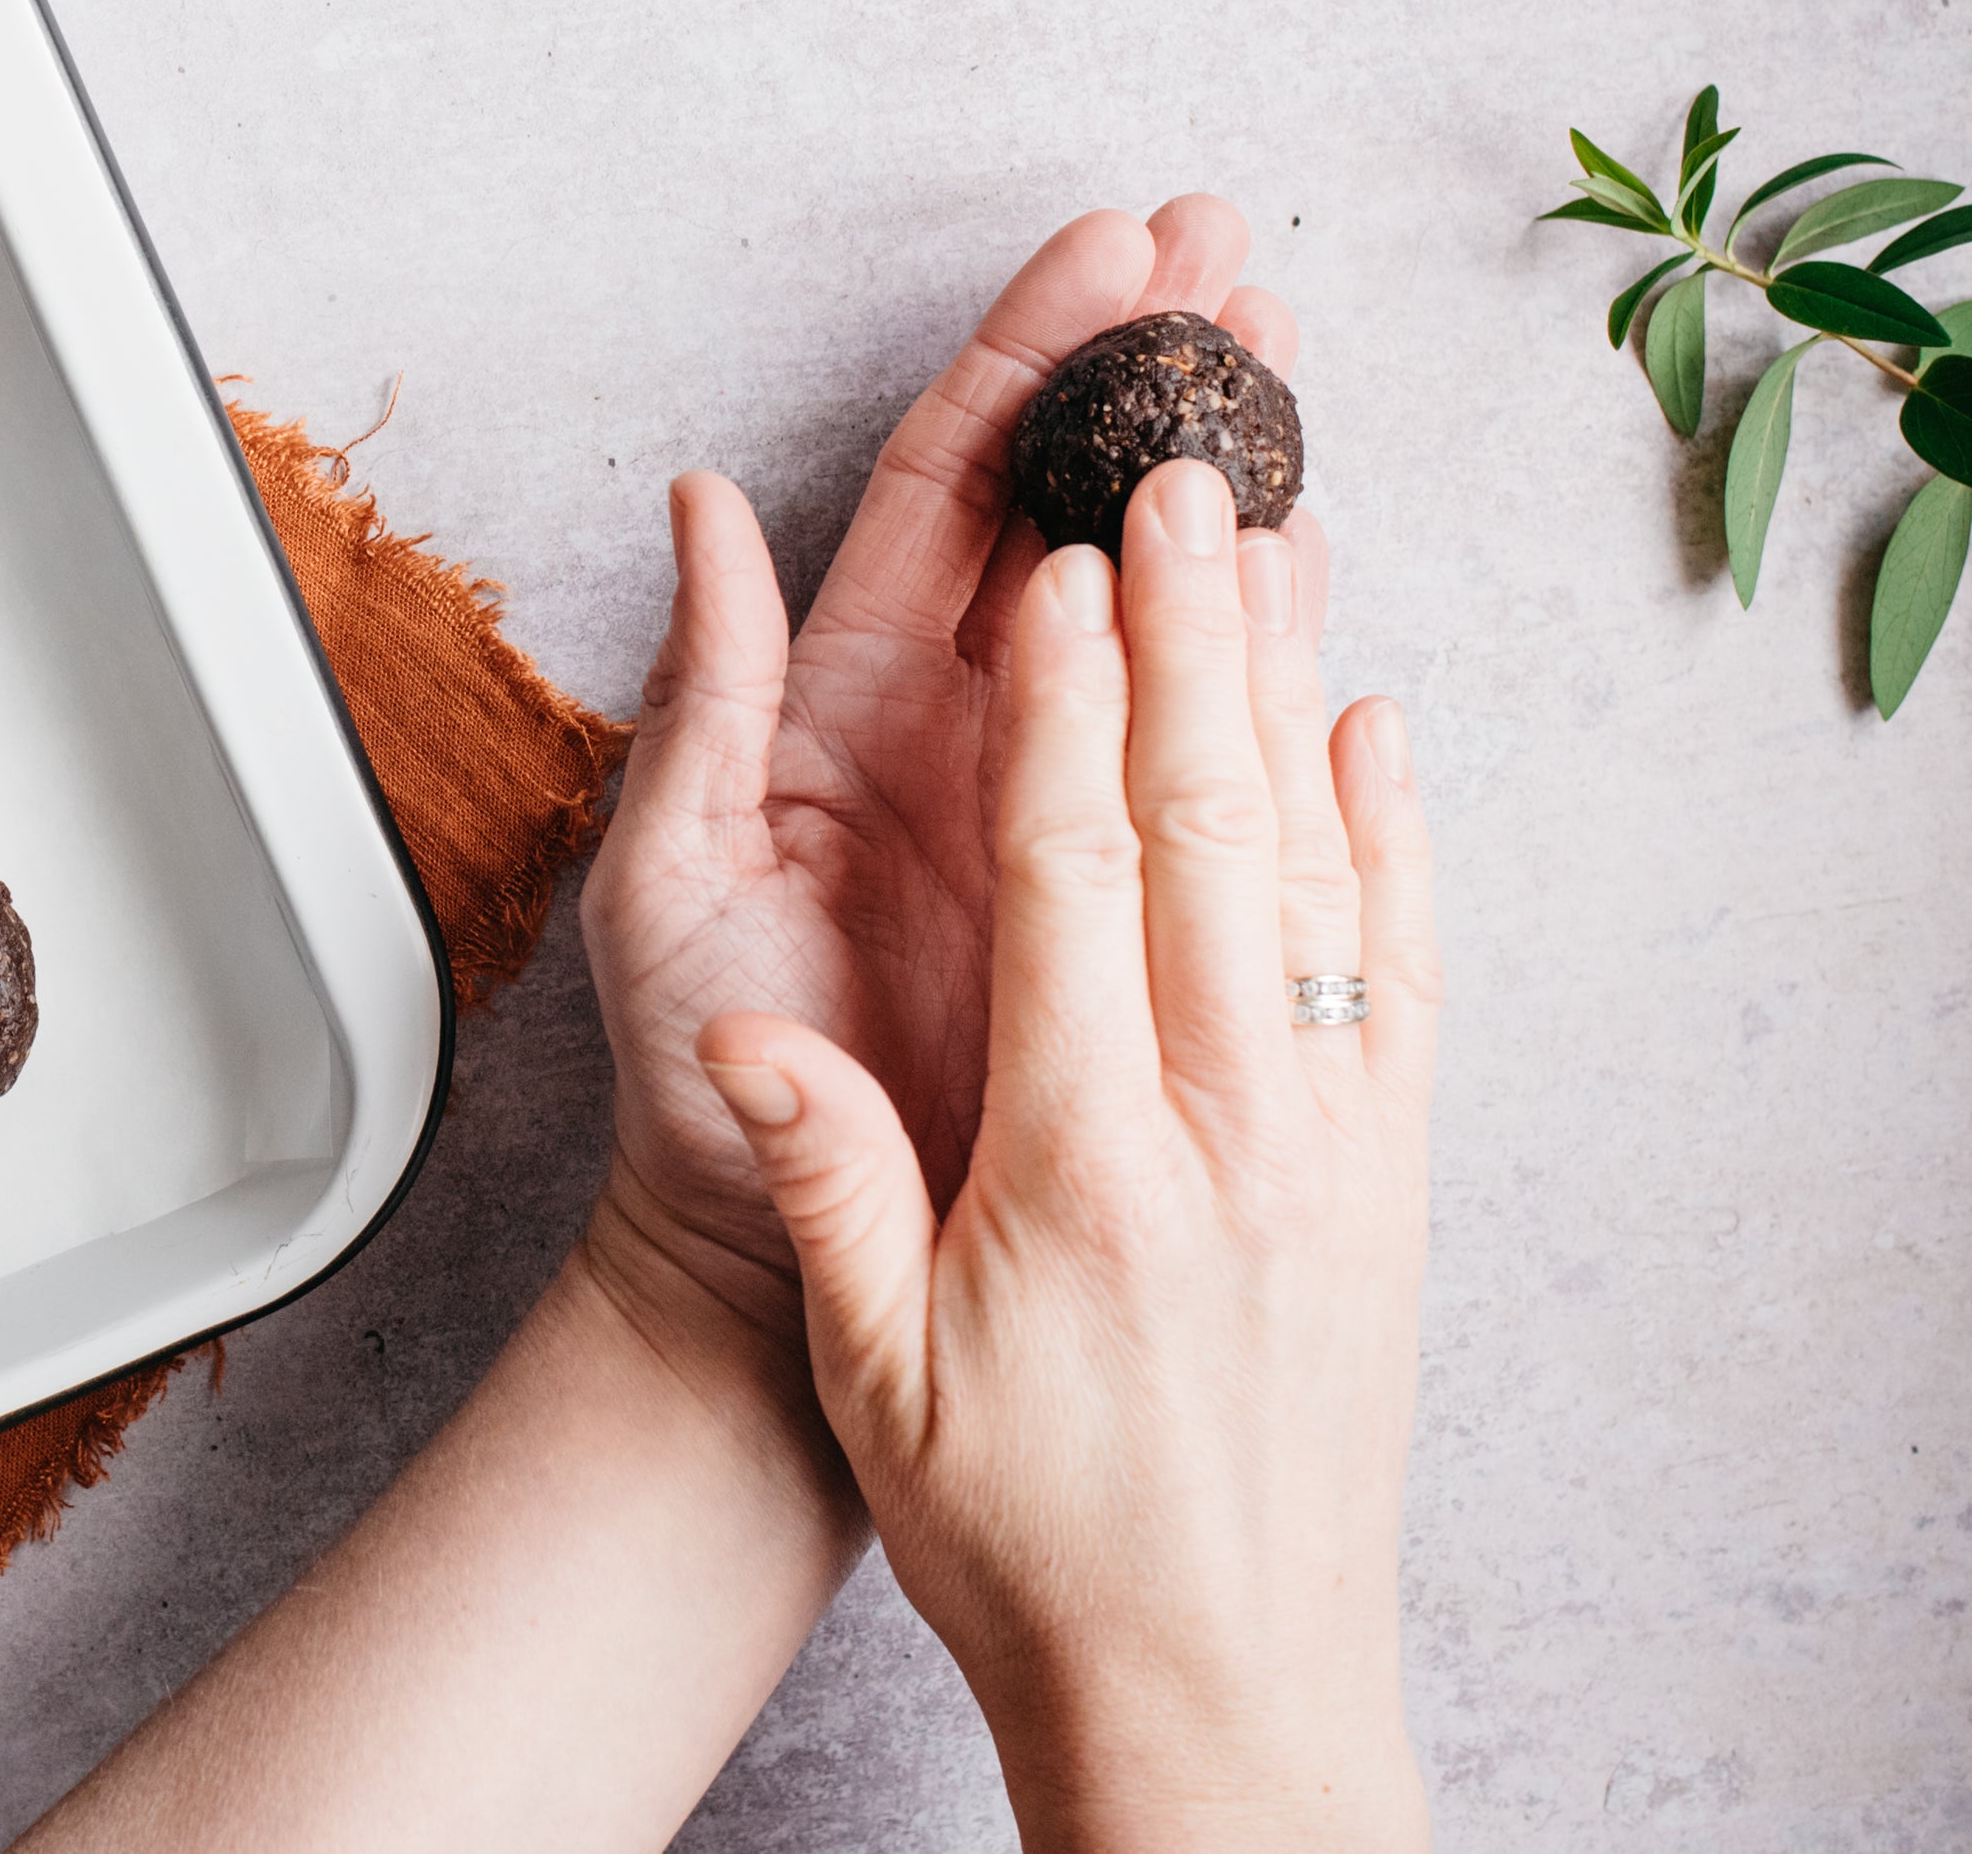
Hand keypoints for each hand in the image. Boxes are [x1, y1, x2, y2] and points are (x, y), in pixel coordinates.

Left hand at [577, 200, 1297, 1353]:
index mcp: (836, 696)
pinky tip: (1319, 552)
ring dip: (1219, 470)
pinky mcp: (1113, 881)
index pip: (944, 487)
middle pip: (1061, 504)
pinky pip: (1197, 733)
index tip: (1108, 250)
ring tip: (1297, 348)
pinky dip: (1260, 638)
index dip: (1025, 361)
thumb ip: (702, 688)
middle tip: (1236, 250)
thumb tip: (703, 499)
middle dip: (1144, 367)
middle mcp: (949, 720)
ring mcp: (1043, 793)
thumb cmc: (698, 1075)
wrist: (776, 1246)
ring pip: (1142, 596)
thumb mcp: (670, 871)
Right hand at [697, 461, 1437, 1848]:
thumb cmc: (1035, 1535)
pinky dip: (1393, 835)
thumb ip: (829, 1187)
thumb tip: (755, 1042)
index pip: (1077, 880)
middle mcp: (1237, 1130)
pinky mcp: (1389, 1182)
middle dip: (1191, 630)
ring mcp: (1334, 1148)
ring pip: (1314, 868)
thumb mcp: (881, 1368)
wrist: (1220, 1688)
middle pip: (1211, 827)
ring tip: (1274, 536)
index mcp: (1090, 1160)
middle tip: (1181, 473)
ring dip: (1284, 688)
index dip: (1064, 712)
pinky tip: (1377, 732)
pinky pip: (1404, 970)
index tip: (1060, 572)